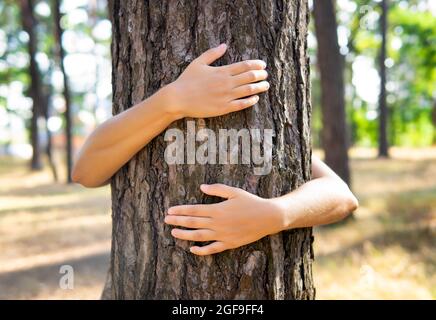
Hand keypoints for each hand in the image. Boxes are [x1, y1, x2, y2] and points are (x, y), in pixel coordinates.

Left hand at [164, 183, 284, 255]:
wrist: (267, 217)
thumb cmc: (251, 202)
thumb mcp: (234, 191)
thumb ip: (217, 189)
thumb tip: (201, 186)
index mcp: (217, 209)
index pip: (194, 210)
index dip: (181, 211)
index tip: (170, 211)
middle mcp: (217, 223)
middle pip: (193, 223)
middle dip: (178, 221)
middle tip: (166, 220)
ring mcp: (222, 235)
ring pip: (199, 236)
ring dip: (184, 235)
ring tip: (173, 232)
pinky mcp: (228, 244)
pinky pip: (212, 249)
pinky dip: (201, 250)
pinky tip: (192, 249)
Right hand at [165, 43, 268, 118]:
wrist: (178, 99)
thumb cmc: (187, 80)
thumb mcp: (198, 63)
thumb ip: (212, 53)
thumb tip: (224, 45)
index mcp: (222, 71)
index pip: (245, 66)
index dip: (257, 64)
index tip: (263, 65)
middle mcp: (226, 83)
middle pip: (250, 77)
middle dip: (261, 75)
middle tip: (266, 75)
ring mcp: (226, 96)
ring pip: (249, 90)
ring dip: (260, 87)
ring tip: (266, 85)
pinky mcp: (223, 108)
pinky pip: (242, 104)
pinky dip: (251, 101)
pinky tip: (256, 98)